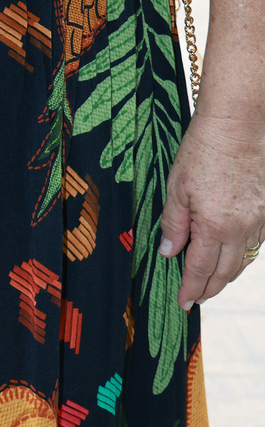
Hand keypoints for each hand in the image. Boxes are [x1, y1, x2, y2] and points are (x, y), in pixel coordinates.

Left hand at [159, 109, 264, 307]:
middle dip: (209, 289)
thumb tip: (170, 252)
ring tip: (213, 282)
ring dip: (228, 275)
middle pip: (226, 272)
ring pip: (244, 260)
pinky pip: (257, 243)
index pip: (200, 269)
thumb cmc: (204, 149)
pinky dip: (244, 255)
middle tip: (196, 298)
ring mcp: (259, 220)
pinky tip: (235, 254)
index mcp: (215, 226)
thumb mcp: (177, 185)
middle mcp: (241, 229)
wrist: (239, 124)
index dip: (190, 288)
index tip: (183, 302)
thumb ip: (174, 222)